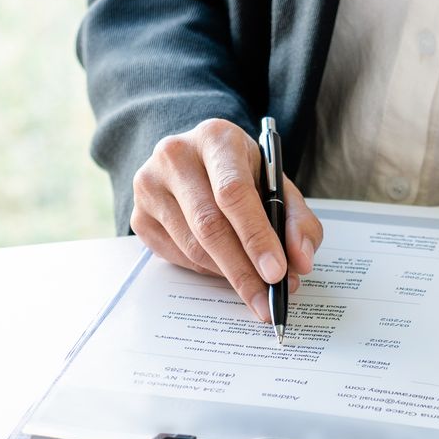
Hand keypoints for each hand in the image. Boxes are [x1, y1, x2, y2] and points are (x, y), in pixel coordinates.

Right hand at [130, 118, 322, 321]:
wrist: (198, 160)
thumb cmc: (240, 174)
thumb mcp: (276, 185)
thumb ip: (297, 221)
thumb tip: (299, 262)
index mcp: (216, 138)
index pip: (233, 192)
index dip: (256, 236)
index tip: (276, 272)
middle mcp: (175, 156)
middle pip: (209, 225)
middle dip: (243, 270)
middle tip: (267, 300)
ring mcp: (149, 186)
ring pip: (192, 247)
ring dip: (227, 275)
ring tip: (255, 288)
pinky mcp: (139, 216)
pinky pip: (177, 257)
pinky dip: (206, 271)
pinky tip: (224, 268)